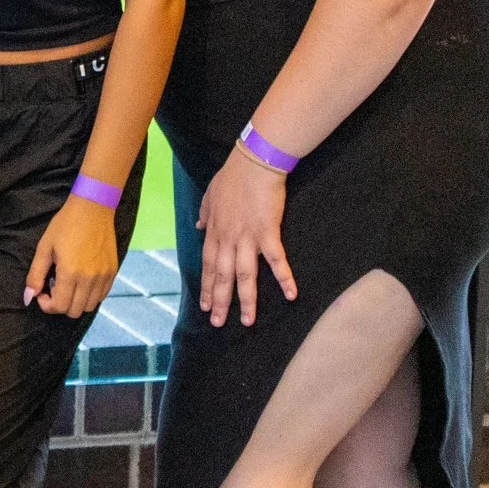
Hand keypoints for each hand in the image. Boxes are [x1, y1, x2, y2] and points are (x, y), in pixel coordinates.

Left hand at [22, 194, 121, 317]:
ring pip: (89, 306)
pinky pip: (101, 296)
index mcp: (70, 273)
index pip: (59, 307)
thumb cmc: (65, 225)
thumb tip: (28, 297)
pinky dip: (89, 296)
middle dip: (59, 305)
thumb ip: (35, 275)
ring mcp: (104, 277)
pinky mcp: (113, 272)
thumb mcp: (44, 247)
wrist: (93, 209)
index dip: (47, 305)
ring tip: (67, 283)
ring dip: (75, 302)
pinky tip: (80, 280)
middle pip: (74, 311)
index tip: (42, 292)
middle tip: (53, 287)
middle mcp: (90, 279)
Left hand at [195, 144, 295, 326]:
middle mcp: (227, 238)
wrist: (253, 163)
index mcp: (214, 231)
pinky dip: (284, 278)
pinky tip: (291, 295)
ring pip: (244, 275)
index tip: (204, 306)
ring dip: (246, 299)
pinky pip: (276, 260)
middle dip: (220, 301)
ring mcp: (247, 237)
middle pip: (221, 276)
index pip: (207, 265)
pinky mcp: (267, 232)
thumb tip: (197, 225)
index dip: (206, 286)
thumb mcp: (210, 194)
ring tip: (248, 321)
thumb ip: (204, 212)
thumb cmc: (233, 177)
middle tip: (218, 324)